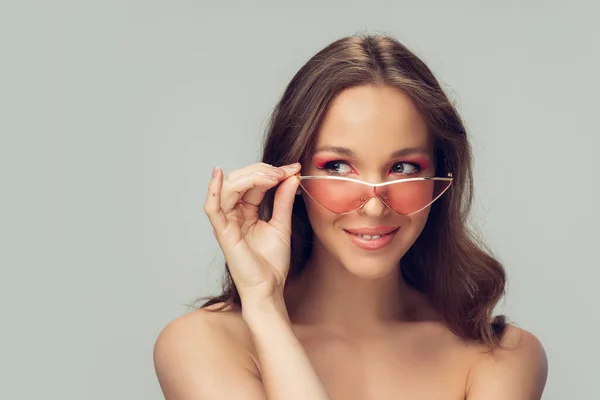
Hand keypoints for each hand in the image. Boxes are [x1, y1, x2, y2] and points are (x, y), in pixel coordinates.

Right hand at [203, 162, 301, 303]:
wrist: (269, 287)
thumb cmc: (272, 263)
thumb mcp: (282, 224)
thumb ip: (284, 199)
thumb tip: (291, 176)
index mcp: (246, 211)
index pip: (254, 183)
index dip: (271, 172)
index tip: (293, 168)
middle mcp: (233, 214)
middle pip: (240, 180)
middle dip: (262, 171)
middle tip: (284, 172)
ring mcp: (226, 222)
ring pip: (229, 188)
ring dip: (250, 176)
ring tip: (273, 176)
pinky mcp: (223, 232)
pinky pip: (212, 208)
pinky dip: (213, 191)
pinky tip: (218, 176)